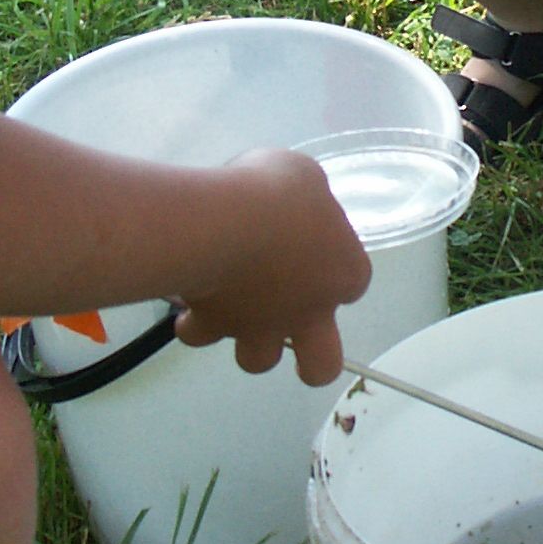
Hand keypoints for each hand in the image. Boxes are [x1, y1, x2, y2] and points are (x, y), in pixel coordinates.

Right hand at [171, 150, 371, 383]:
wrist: (224, 222)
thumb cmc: (276, 192)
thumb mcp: (304, 177)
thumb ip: (305, 202)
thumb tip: (291, 206)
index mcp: (344, 274)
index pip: (352, 282)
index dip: (332, 266)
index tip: (311, 242)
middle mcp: (309, 313)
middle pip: (321, 366)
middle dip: (309, 359)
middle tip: (290, 328)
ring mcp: (261, 326)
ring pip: (258, 361)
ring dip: (247, 339)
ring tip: (232, 310)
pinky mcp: (215, 325)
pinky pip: (200, 333)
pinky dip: (194, 320)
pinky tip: (190, 297)